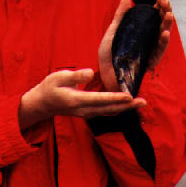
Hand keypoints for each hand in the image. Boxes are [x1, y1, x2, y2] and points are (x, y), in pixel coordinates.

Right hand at [18, 69, 145, 130]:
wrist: (42, 104)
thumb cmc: (50, 87)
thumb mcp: (59, 77)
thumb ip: (76, 76)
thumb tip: (91, 73)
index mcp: (77, 100)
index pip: (100, 99)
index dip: (115, 97)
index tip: (129, 96)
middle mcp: (84, 110)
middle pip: (109, 109)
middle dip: (127, 106)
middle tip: (143, 102)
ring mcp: (87, 113)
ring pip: (110, 112)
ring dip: (125, 109)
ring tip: (140, 104)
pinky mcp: (88, 113)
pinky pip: (106, 112)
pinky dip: (118, 109)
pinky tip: (127, 105)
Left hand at [97, 0, 173, 92]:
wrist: (104, 73)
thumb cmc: (109, 54)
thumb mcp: (114, 31)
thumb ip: (121, 15)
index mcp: (140, 32)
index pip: (153, 17)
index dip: (158, 8)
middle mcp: (148, 40)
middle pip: (160, 24)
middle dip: (165, 12)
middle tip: (165, 2)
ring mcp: (150, 50)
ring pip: (163, 36)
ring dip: (167, 25)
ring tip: (169, 14)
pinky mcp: (150, 61)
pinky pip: (159, 51)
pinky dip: (163, 42)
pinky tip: (165, 33)